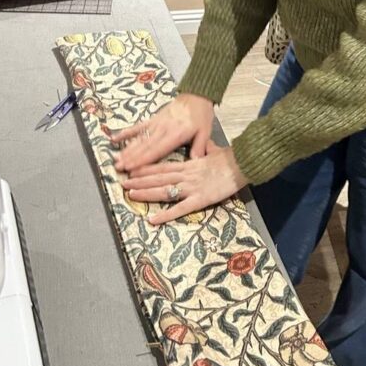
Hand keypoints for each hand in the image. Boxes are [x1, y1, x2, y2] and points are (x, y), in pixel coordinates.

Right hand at [112, 93, 214, 171]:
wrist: (197, 94)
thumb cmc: (201, 114)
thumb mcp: (205, 131)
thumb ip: (199, 147)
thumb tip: (195, 163)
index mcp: (176, 134)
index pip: (157, 150)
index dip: (143, 160)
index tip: (132, 169)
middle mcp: (163, 129)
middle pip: (144, 146)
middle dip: (131, 158)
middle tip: (119, 167)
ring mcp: (156, 123)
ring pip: (139, 138)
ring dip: (127, 149)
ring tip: (116, 159)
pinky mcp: (153, 119)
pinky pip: (137, 127)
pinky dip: (126, 132)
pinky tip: (114, 138)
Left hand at [121, 138, 247, 223]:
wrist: (242, 164)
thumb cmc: (230, 158)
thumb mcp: (214, 151)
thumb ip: (205, 151)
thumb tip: (203, 146)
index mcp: (189, 164)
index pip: (163, 166)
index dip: (146, 168)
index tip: (132, 169)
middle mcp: (186, 175)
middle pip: (159, 178)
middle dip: (139, 180)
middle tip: (123, 183)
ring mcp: (192, 187)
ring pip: (164, 190)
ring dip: (146, 193)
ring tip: (131, 195)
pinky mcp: (200, 200)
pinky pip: (180, 208)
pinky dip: (165, 214)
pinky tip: (153, 219)